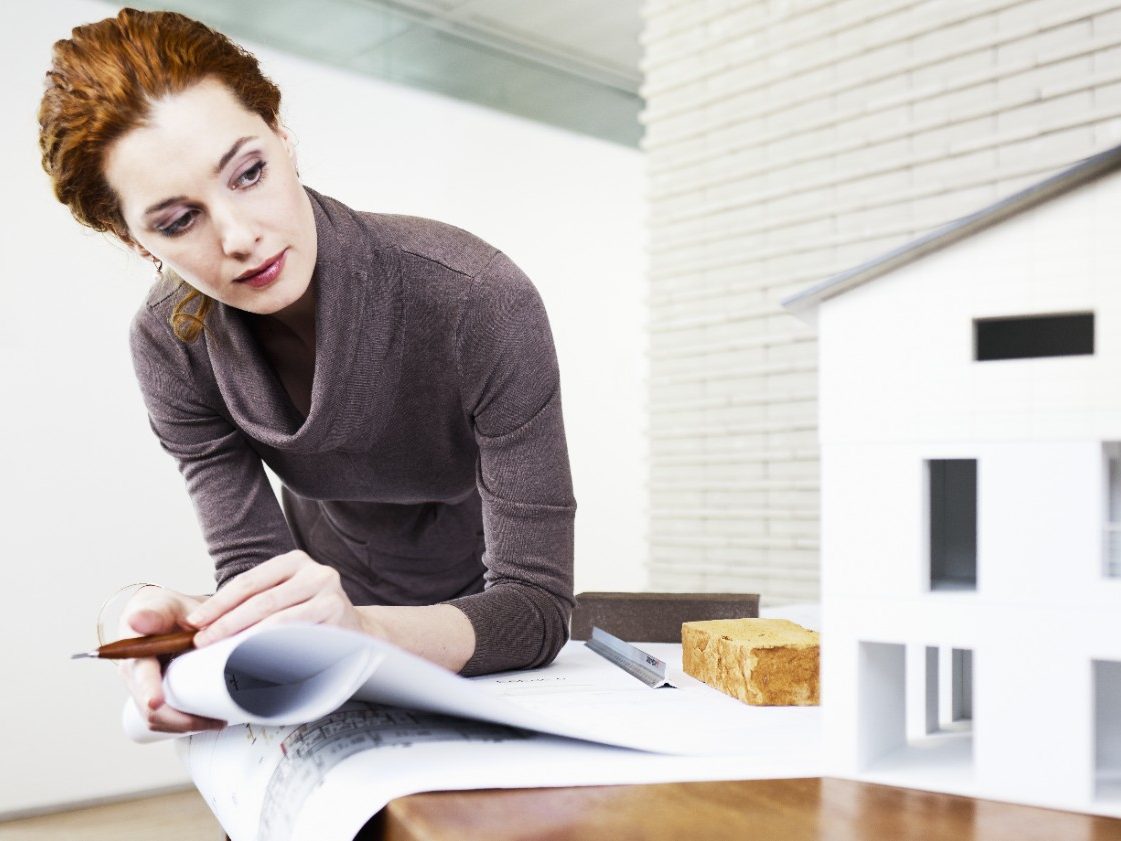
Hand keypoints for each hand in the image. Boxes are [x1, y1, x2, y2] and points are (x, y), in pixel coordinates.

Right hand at [117, 586, 226, 733]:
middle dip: (178, 719)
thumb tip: (138, 620)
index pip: (139, 673)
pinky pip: (162, 719)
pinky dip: (183, 724)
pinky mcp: (150, 696)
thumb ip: (156, 614)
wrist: (161, 615)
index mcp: (132, 648)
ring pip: (156, 718)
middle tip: (212, 721)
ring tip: (216, 722)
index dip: (148, 689)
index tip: (156, 702)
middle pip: (148, 706)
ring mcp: (139, 687)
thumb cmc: (165, 611)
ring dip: (185, 725)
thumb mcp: (166, 606)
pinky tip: (206, 721)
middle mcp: (131, 672)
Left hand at [185, 550, 382, 645]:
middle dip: (226, 622)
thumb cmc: (310, 619)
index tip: (195, 622)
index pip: (248, 582)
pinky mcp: (338, 613)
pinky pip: (297, 633)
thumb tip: (205, 624)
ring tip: (220, 652)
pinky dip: (271, 646)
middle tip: (202, 641)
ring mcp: (329, 591)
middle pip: (260, 599)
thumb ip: (255, 603)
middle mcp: (314, 571)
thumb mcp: (284, 600)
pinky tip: (252, 657)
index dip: (218, 603)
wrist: (357, 633)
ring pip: (277, 616)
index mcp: (294, 562)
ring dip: (243, 637)